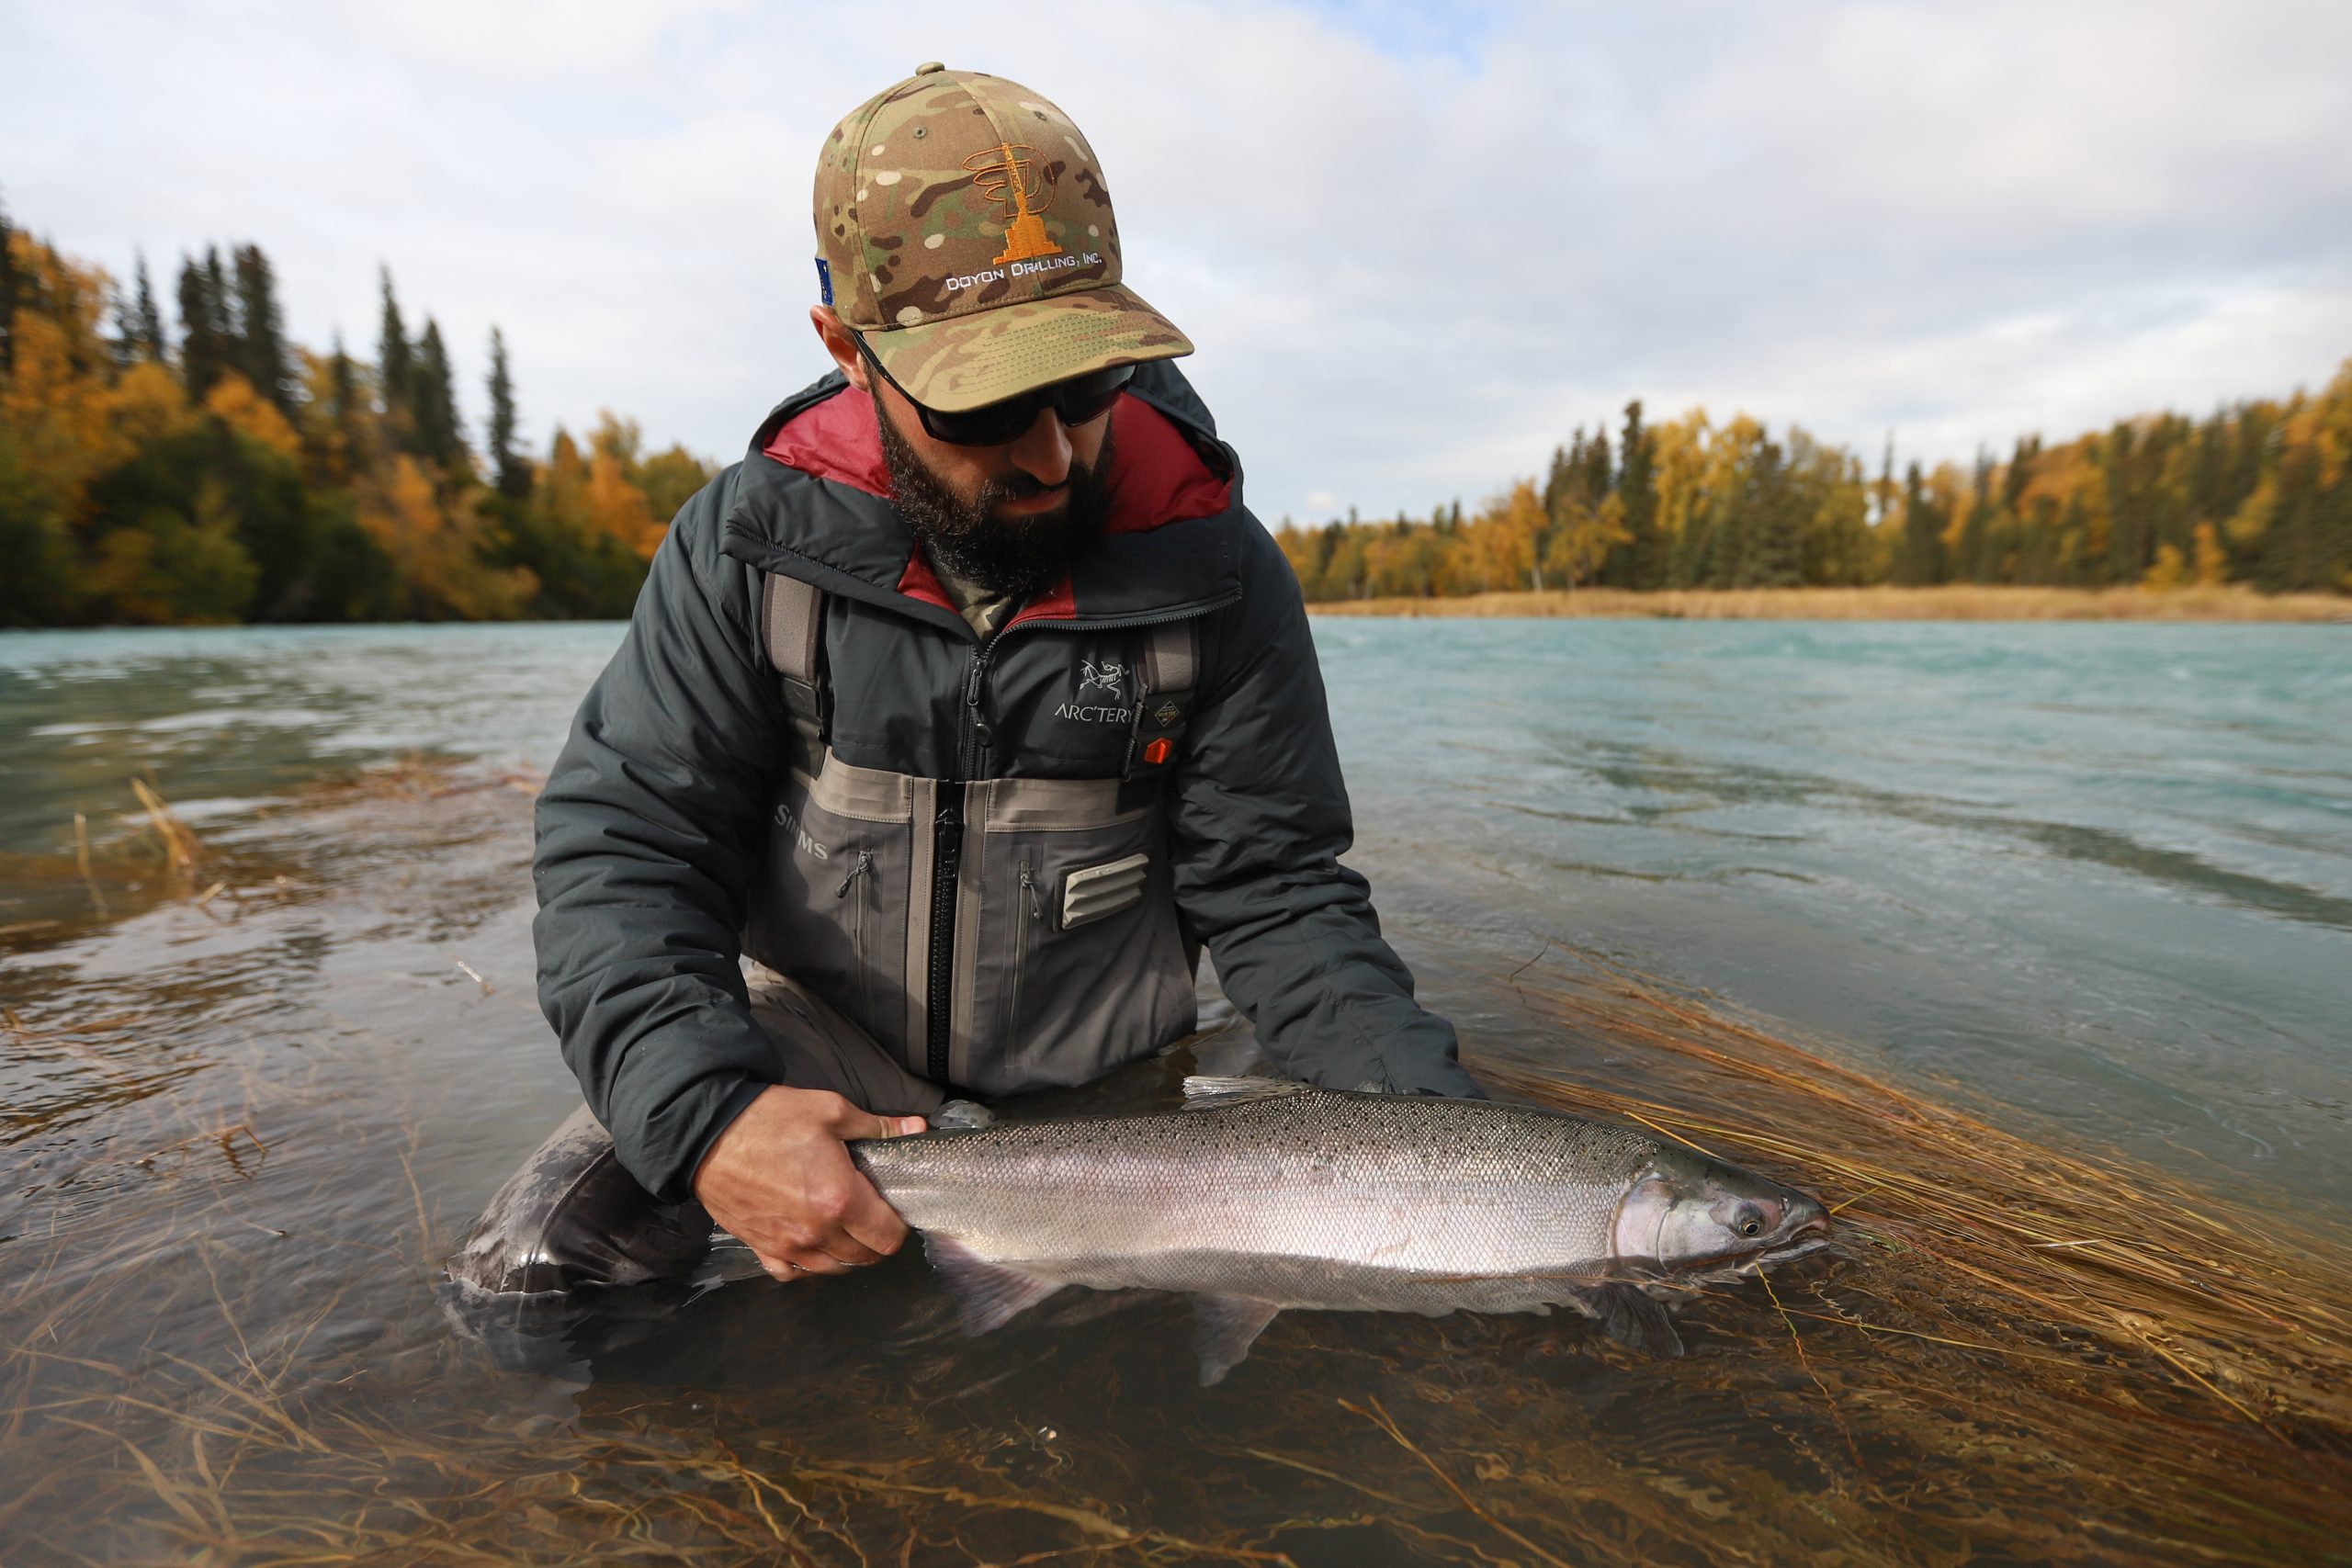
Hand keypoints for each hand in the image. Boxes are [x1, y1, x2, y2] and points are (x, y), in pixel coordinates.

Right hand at [691, 1085, 925, 1281]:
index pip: (888, 1237)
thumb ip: (877, 1126)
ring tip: (844, 1226)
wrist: (706, 1132)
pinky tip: (810, 1243)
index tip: (892, 1208)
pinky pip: (791, 1272)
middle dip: (874, 1238)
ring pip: (831, 1268)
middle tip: (870, 1212)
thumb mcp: (830, 1111)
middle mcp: (815, 1231)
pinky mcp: (759, 1246)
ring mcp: (786, 1244)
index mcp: (839, 1199)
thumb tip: (915, 1128)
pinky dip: (806, 1264)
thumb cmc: (768, 1119)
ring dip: (845, 1253)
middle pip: (864, 1257)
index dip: (897, 1225)